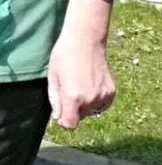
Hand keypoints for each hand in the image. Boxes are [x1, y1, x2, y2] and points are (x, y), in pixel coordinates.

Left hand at [47, 0, 115, 129]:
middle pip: (79, 117)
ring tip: (79, 84)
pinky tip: (89, 84)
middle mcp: (90, 99)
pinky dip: (95, 99)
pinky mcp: (111, 91)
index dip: (63, 120)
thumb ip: (55, 99)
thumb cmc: (64, 55)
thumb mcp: (53, 77)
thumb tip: (58, 117)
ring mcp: (103, 96)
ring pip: (91, 111)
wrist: (85, 39)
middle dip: (72, 109)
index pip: (69, 124)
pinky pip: (101, 104)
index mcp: (73, 97)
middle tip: (68, 89)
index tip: (60, 112)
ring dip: (84, 104)